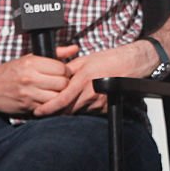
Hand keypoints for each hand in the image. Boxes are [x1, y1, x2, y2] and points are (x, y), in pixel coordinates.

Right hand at [0, 45, 78, 114]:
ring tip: (55, 93)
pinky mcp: (25, 106)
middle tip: (61, 84)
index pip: (62, 68)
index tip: (63, 73)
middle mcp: (30, 77)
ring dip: (58, 96)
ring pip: (56, 97)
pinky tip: (47, 101)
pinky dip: (49, 106)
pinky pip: (46, 108)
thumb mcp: (30, 58)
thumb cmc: (10, 71)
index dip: (66, 71)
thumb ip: (55, 53)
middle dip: (65, 84)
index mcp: (32, 62)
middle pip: (62, 83)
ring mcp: (27, 93)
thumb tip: (75, 49)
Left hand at [33, 43, 147, 116]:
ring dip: (71, 108)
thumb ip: (68, 70)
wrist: (131, 63)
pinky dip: (84, 107)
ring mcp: (99, 101)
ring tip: (71, 99)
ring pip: (78, 111)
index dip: (48, 108)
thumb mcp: (85, 60)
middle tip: (47, 109)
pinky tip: (86, 98)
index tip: (38, 111)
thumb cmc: (110, 59)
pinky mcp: (106, 106)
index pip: (61, 99)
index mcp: (83, 79)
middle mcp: (91, 92)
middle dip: (57, 111)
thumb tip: (54, 77)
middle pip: (67, 110)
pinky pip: (90, 111)